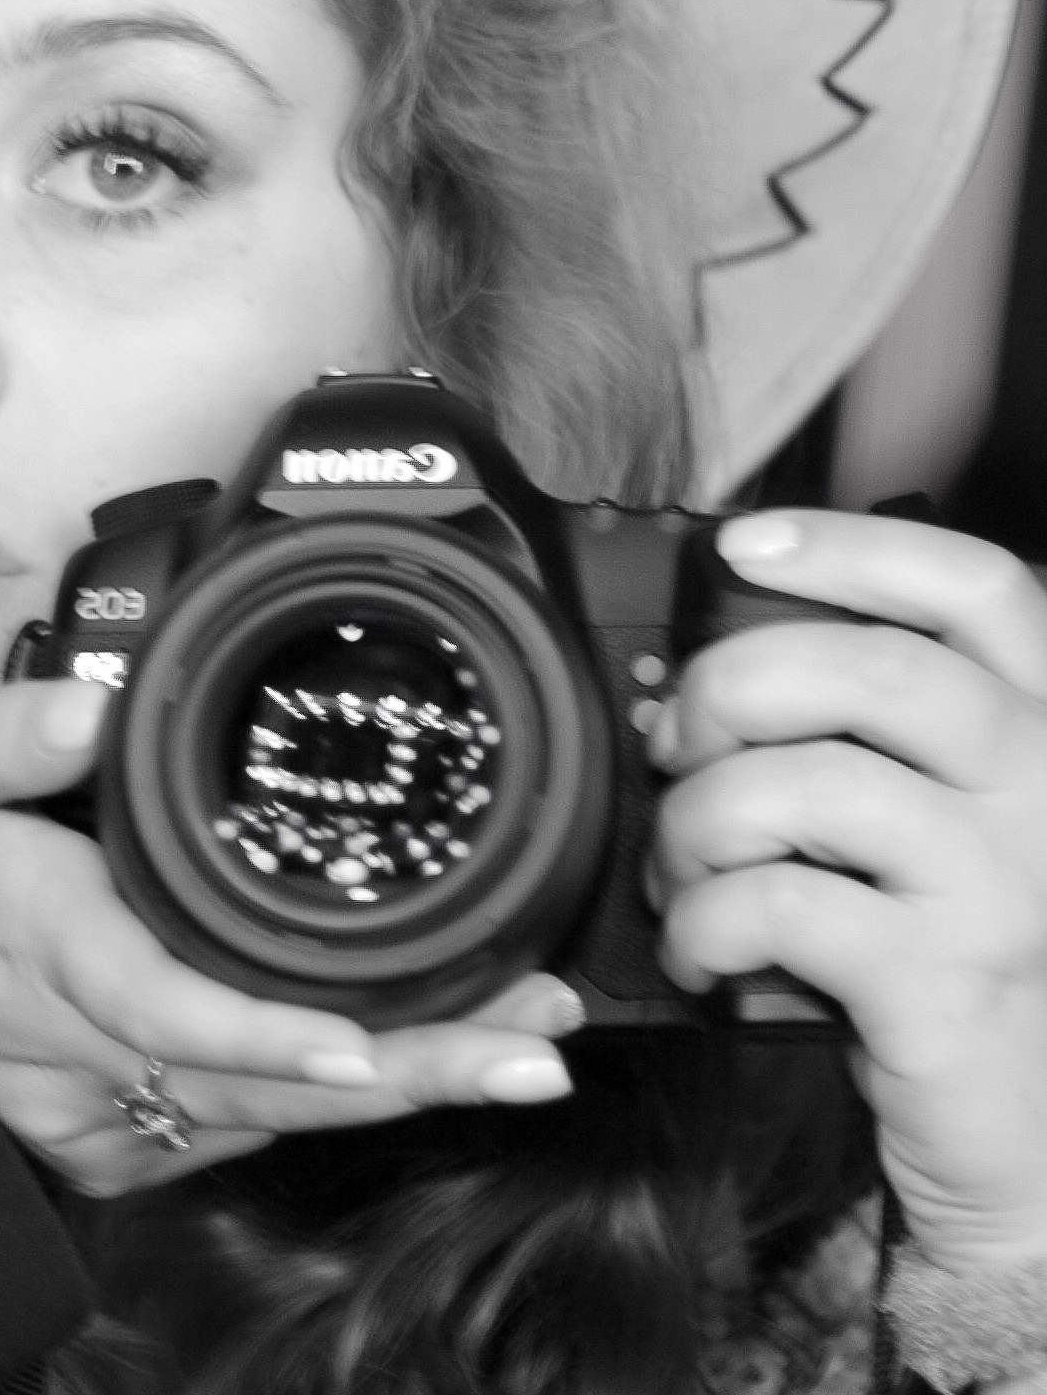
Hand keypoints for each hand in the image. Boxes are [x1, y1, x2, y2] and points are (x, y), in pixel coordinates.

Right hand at [0, 678, 582, 1196]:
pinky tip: (417, 1066)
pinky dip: (324, 1103)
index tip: (365, 1043)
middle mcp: (82, 1046)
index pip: (164, 1005)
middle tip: (534, 1047)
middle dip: (405, 1070)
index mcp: (43, 945)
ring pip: (260, 1119)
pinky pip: (227, 1130)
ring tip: (520, 1047)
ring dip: (395, 1088)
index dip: (267, 1034)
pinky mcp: (104, 1136)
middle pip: (255, 1081)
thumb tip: (93, 712)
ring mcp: (95, 1107)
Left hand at [646, 510, 1046, 1272]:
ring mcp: (1009, 891)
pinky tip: (694, 947)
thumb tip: (689, 685)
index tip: (740, 548)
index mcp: (1040, 735)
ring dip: (695, 820)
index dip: (853, 546)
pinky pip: (776, 905)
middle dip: (732, 687)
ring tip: (677, 867)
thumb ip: (851, 738)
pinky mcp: (948, 987)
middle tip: (675, 742)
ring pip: (807, 787)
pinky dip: (699, 919)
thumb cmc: (941, 949)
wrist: (1023, 1139)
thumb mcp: (920, 824)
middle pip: (875, 672)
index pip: (979, 589)